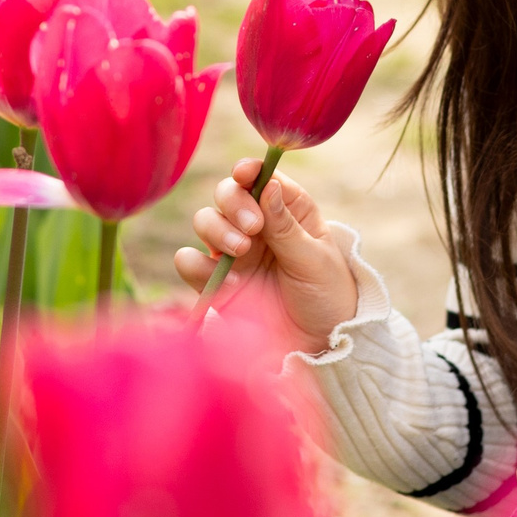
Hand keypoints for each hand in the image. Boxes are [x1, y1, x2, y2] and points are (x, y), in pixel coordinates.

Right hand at [172, 157, 357, 353]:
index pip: (262, 177)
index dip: (249, 170)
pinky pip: (189, 262)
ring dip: (217, 229)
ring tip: (242, 252)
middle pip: (227, 193)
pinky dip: (201, 267)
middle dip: (234, 203)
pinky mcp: (215, 281)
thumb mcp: (315, 260)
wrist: (317, 345)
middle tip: (252, 228)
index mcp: (289, 210)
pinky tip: (233, 284)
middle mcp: (257, 225)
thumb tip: (268, 184)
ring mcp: (233, 252)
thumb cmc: (327, 296)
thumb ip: (287, 226)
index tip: (244, 174)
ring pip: (205, 220)